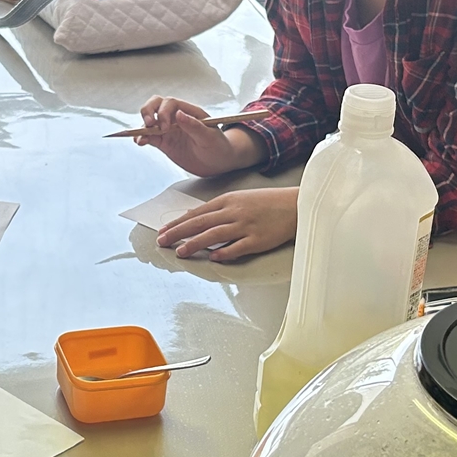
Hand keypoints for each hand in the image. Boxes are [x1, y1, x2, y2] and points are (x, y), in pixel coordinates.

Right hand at [132, 97, 254, 177]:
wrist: (219, 163)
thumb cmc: (219, 146)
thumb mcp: (210, 137)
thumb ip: (194, 126)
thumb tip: (179, 114)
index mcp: (189, 112)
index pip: (171, 103)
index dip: (164, 112)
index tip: (165, 127)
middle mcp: (177, 118)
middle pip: (156, 105)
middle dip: (148, 111)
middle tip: (149, 123)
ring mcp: (169, 129)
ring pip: (150, 121)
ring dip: (143, 126)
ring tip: (141, 137)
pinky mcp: (165, 142)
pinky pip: (150, 137)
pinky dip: (142, 138)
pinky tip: (140, 142)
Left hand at [158, 187, 298, 260]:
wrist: (295, 204)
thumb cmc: (267, 202)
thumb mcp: (239, 198)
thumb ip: (217, 208)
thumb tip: (193, 216)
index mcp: (227, 201)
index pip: (196, 213)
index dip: (177, 223)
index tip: (163, 231)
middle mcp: (234, 212)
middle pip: (200, 223)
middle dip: (178, 233)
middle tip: (162, 242)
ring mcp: (245, 226)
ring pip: (214, 235)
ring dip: (194, 243)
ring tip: (180, 252)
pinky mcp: (258, 240)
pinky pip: (237, 247)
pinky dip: (224, 252)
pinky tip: (212, 257)